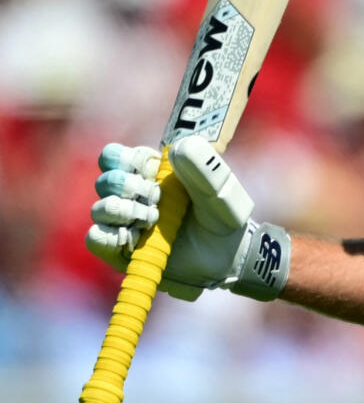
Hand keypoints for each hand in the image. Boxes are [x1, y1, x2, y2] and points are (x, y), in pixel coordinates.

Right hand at [86, 136, 289, 300]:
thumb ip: (203, 166)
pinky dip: (109, 236)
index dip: (124, 159)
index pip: (114, 156)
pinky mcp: (121, 251)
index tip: (148, 169)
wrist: (229, 256)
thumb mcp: (220, 189)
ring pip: (99, 210)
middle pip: (105, 181)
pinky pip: (96, 239)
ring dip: (122, 211)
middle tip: (156, 197)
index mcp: (149, 172)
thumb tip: (178, 147)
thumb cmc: (223, 215)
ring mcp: (125, 224)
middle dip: (126, 186)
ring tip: (152, 218)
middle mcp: (131, 196)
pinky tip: (134, 237)